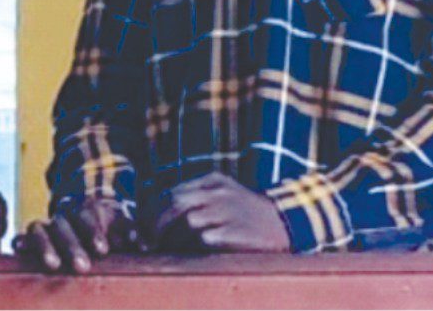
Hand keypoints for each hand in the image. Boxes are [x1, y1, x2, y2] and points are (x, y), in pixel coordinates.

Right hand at [12, 197, 139, 273]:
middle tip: (83, 267)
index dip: (94, 232)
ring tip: (53, 266)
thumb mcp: (121, 225)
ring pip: (39, 228)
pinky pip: (22, 236)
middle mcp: (63, 215)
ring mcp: (45, 225)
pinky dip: (20, 242)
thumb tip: (145, 246)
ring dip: (45, 246)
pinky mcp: (30, 238)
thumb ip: (132, 234)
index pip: (88, 216)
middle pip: (63, 225)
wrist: (85, 214)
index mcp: (86, 209)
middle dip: (72, 246)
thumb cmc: (107, 227)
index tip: (103, 250)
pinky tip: (18, 250)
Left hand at [151, 172, 289, 252]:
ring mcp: (226, 212)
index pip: (174, 192)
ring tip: (171, 248)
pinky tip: (192, 252)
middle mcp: (218, 193)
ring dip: (176, 237)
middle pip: (176, 204)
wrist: (283, 222)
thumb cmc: (247, 211)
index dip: (157, 211)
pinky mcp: (233, 232)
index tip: (149, 227)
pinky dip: (195, 246)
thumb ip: (199, 195)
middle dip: (160, 224)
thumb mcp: (226, 191)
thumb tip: (165, 212)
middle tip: (153, 240)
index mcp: (214, 180)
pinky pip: (204, 238)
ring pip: (188, 221)